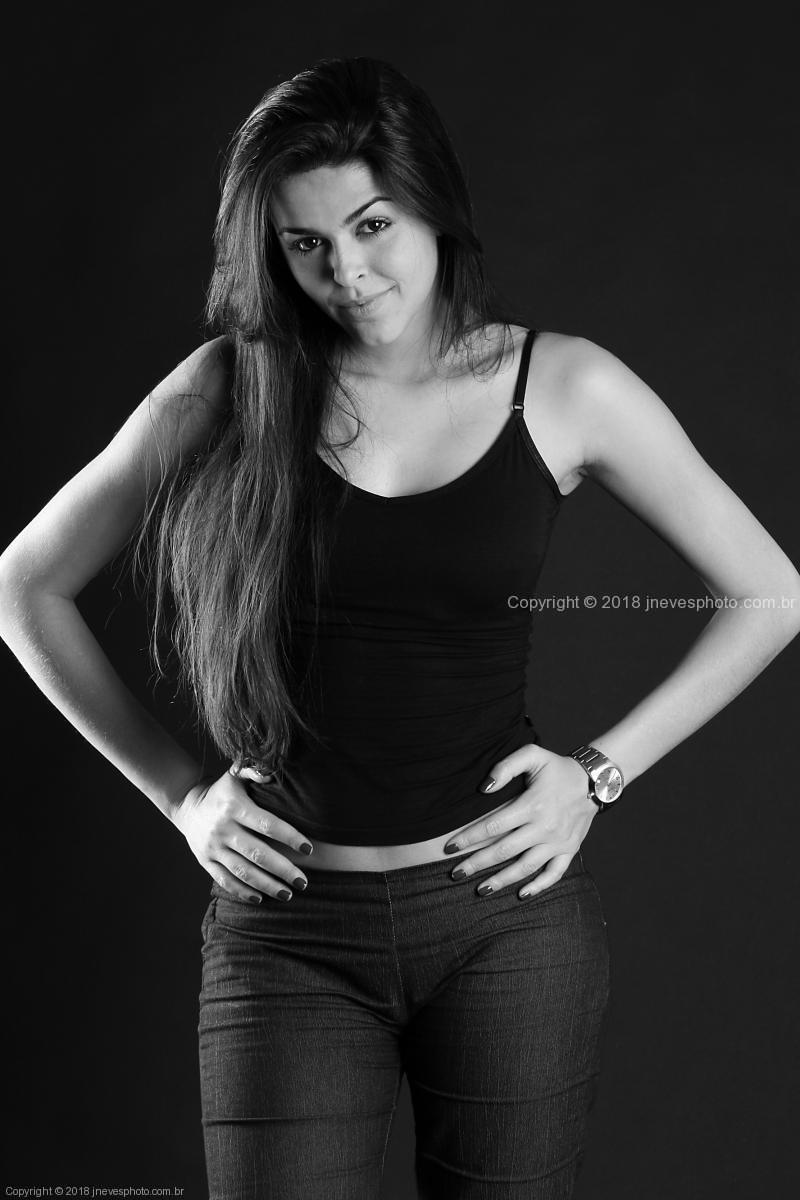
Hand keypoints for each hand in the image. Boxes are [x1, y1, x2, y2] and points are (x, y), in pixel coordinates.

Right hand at [171, 766, 313, 903]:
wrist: (186, 804)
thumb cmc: (223, 791)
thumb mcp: (235, 775)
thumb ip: (254, 771)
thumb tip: (272, 775)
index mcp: (235, 807)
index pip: (267, 824)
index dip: (290, 837)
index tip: (309, 849)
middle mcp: (223, 829)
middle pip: (258, 854)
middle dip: (283, 870)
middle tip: (303, 882)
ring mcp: (213, 848)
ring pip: (243, 872)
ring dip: (267, 885)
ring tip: (288, 894)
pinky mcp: (205, 861)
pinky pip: (225, 880)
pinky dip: (243, 892)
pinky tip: (261, 899)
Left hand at [443, 746, 597, 898]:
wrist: (595, 780)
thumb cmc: (557, 768)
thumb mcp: (532, 755)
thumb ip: (506, 767)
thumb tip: (483, 788)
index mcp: (532, 805)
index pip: (493, 826)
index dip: (469, 838)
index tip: (450, 847)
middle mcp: (545, 827)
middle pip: (504, 851)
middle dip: (477, 864)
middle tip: (455, 873)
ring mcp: (559, 842)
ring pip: (525, 867)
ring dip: (502, 880)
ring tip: (480, 889)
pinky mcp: (570, 850)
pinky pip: (554, 874)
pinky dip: (538, 887)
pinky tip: (521, 894)